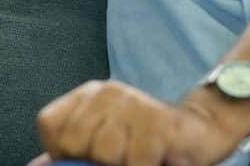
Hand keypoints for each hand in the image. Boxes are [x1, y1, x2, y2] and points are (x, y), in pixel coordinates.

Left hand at [31, 80, 247, 165]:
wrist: (199, 132)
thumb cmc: (144, 143)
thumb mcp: (102, 143)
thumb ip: (67, 154)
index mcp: (88, 95)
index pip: (51, 126)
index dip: (63, 151)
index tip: (88, 156)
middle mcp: (108, 91)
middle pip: (77, 143)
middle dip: (97, 162)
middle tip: (122, 158)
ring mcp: (135, 103)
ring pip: (106, 155)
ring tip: (139, 158)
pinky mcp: (160, 122)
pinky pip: (137, 163)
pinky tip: (157, 160)